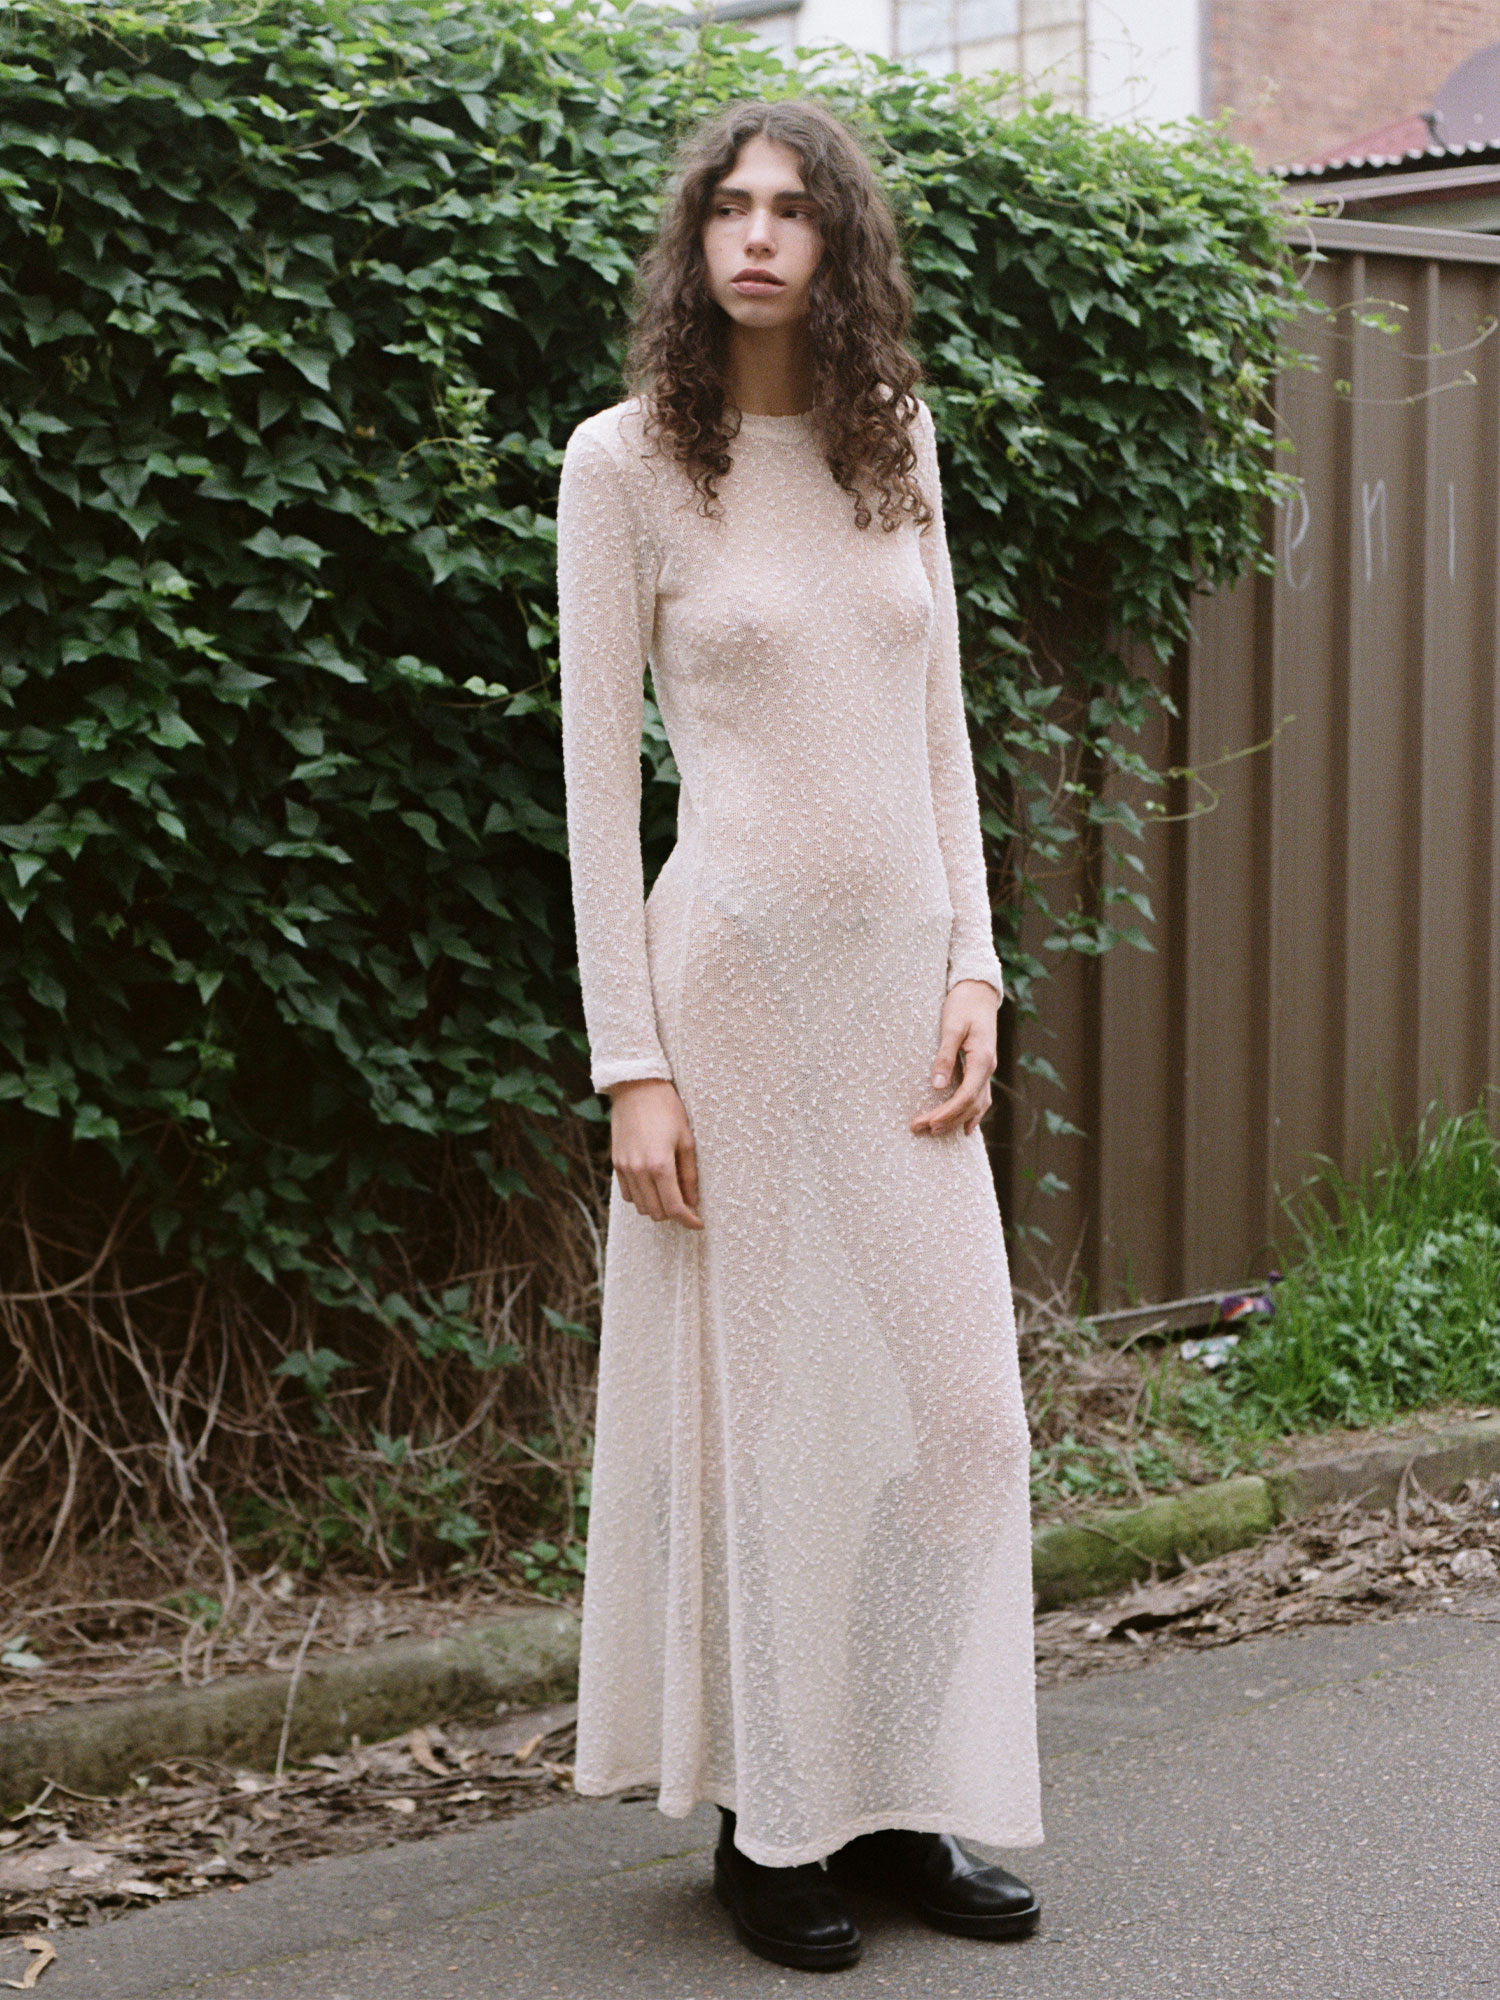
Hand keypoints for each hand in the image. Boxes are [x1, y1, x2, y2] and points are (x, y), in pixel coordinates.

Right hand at [607, 1078, 702, 1227]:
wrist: (637, 1088)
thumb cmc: (667, 1110)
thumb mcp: (687, 1140)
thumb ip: (689, 1175)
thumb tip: (693, 1202)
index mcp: (660, 1164)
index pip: (674, 1207)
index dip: (689, 1220)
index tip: (698, 1223)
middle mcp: (639, 1170)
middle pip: (656, 1212)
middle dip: (674, 1213)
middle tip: (688, 1204)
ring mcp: (624, 1168)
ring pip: (640, 1206)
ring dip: (657, 1206)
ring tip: (671, 1192)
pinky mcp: (616, 1163)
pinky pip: (627, 1194)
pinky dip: (641, 1196)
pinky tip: (653, 1185)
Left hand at [910, 979, 999, 1138]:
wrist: (979, 992)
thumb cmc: (963, 1005)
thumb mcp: (951, 1027)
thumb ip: (944, 1056)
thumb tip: (937, 1086)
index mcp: (983, 1060)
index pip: (966, 1095)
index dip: (948, 1112)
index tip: (929, 1122)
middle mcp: (988, 1069)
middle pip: (970, 1105)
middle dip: (948, 1119)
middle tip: (922, 1129)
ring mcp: (987, 1070)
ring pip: (977, 1104)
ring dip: (957, 1120)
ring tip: (935, 1131)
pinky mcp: (981, 1068)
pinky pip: (979, 1097)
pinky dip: (971, 1113)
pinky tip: (964, 1126)